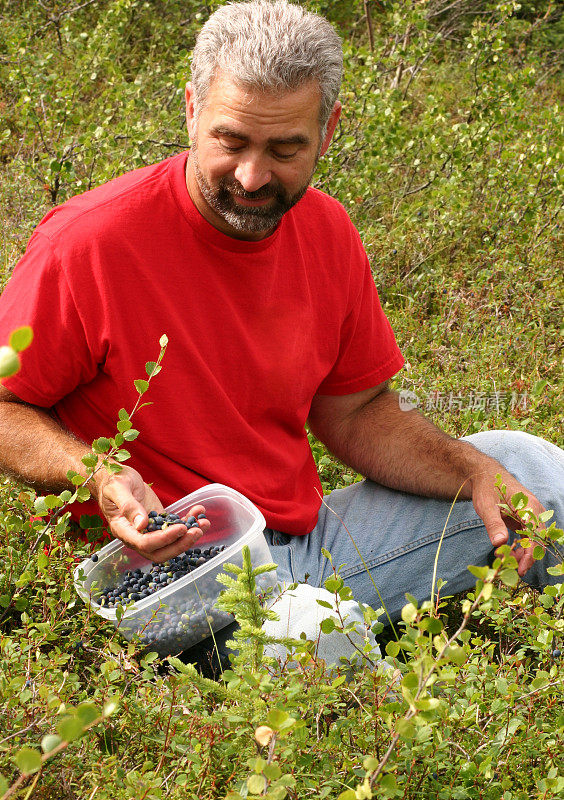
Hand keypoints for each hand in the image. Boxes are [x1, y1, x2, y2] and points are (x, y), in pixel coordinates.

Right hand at [93, 464, 210, 561]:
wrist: (113, 475)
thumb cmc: (112, 479)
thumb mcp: (118, 488)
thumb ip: (128, 506)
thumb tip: (142, 524)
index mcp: (123, 529)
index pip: (144, 543)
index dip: (164, 539)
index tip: (181, 528)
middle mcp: (136, 535)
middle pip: (159, 552)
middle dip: (180, 544)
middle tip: (197, 531)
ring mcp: (148, 530)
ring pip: (170, 543)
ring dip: (188, 536)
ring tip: (205, 522)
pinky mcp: (158, 521)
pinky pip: (174, 528)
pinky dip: (188, 521)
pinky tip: (199, 511)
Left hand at [470, 465, 545, 576]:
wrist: (485, 475)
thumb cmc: (486, 488)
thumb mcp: (486, 506)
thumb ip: (493, 524)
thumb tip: (500, 543)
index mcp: (529, 507)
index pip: (537, 535)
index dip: (531, 553)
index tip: (522, 568)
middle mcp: (534, 511)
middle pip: (538, 539)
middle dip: (528, 556)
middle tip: (515, 570)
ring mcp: (531, 514)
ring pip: (534, 538)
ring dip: (524, 552)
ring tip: (509, 561)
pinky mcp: (525, 517)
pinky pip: (528, 535)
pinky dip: (521, 545)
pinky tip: (509, 552)